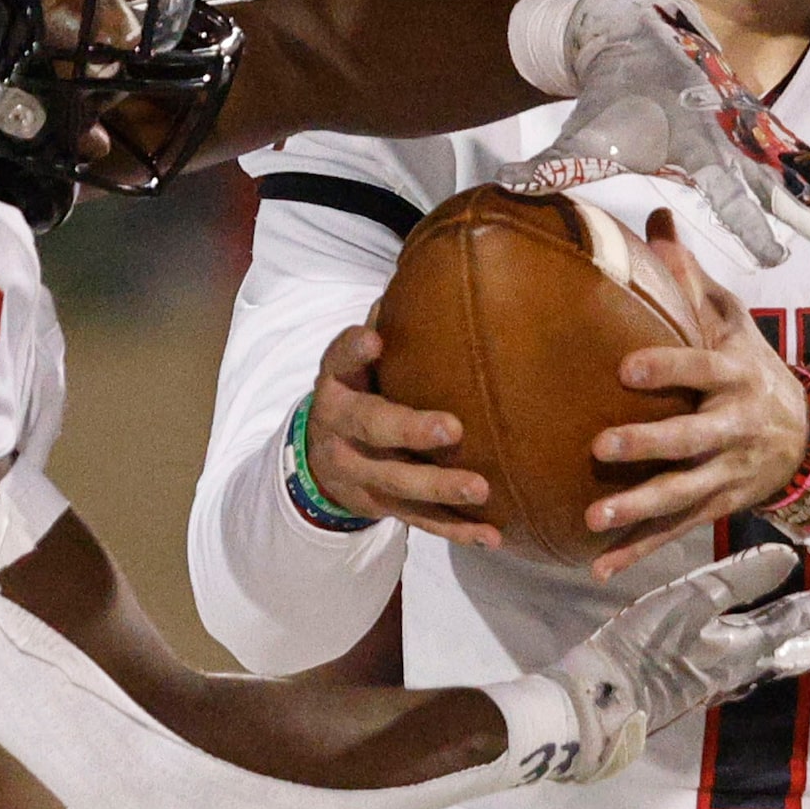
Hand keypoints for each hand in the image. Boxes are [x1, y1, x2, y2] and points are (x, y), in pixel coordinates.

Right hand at [304, 325, 504, 548]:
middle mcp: (340, 429)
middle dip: (409, 431)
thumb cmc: (357, 393)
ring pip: (397, 484)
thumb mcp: (356, 362)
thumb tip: (427, 273)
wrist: (318, 461)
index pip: (338, 361)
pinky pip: (419, 522)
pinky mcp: (380, 507)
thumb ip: (385, 329)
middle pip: (371, 430)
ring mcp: (359, 473)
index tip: (374, 336)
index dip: (353, 349)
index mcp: (336, 384)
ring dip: (440, 489)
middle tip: (452, 429)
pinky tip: (491, 535)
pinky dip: (455, 530)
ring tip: (481, 488)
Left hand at [494, 0, 809, 269]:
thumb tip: (504, 187)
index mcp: (694, 145)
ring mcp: (755, 133)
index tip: (772, 256)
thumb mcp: (578, 137)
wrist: (634, 34)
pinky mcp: (763, 132)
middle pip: (786, 188)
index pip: (726, 192)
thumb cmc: (605, 98)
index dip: (746, 224)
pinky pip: (808, 166)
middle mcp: (734, 139)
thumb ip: (546, 168)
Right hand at [532, 544, 809, 783]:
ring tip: (798, 648)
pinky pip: (735, 674)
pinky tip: (735, 663)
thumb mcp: (690, 600)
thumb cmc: (643, 647)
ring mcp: (711, 684)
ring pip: (761, 665)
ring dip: (784, 653)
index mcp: (742, 647)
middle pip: (782, 649)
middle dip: (808, 635)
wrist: (600, 703)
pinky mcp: (686, 690)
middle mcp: (735, 671)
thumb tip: (788, 557)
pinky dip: (750, 663)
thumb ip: (738, 578)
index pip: (794, 619)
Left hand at [584, 210, 809, 579]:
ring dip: (638, 509)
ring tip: (592, 519)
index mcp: (735, 375)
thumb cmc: (754, 366)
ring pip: (682, 495)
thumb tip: (655, 216)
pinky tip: (600, 567)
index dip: (667, 368)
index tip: (624, 368)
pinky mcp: (717, 508)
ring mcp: (727, 473)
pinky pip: (675, 532)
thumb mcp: (732, 321)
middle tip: (599, 447)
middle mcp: (734, 427)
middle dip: (649, 446)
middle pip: (691, 440)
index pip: (700, 368)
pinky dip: (639, 551)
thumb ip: (689, 278)